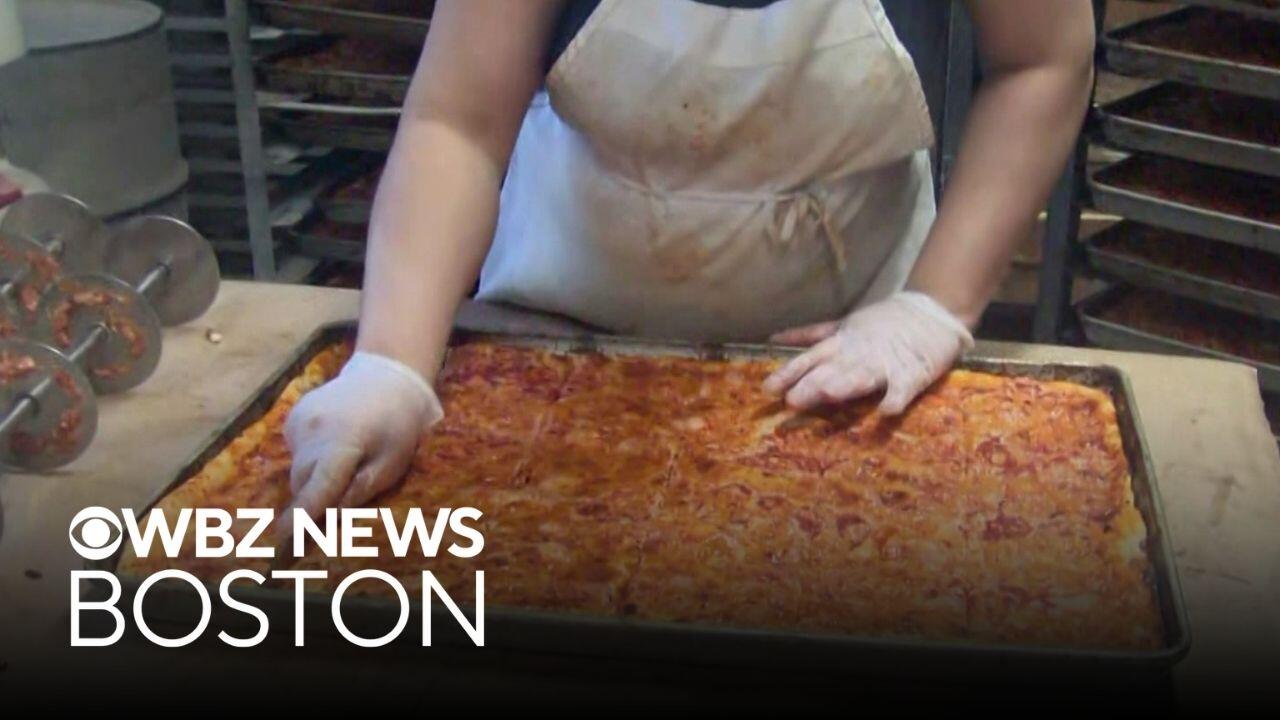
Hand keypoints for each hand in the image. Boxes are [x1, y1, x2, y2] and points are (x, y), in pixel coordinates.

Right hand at [281, 352, 442, 539]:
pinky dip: (309, 460)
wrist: (386, 378)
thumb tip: (329, 519)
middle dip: (310, 503)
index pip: (317, 488)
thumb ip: (359, 492)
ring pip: (297, 469)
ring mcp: (299, 421)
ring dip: (311, 481)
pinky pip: (296, 452)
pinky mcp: (293, 417)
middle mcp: (313, 430)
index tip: (285, 542)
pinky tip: (332, 450)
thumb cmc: (397, 426)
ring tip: (340, 469)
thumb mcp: (391, 464)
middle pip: (302, 483)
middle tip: (323, 518)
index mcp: (342, 442)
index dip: (302, 517)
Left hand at [763, 291, 974, 413]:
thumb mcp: (842, 326)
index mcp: (841, 343)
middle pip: (833, 370)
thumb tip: (773, 339)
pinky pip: (903, 389)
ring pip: (863, 375)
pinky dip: (895, 399)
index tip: (768, 389)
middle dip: (813, 384)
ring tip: (828, 395)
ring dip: (846, 385)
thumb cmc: (881, 323)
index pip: (810, 358)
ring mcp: (886, 363)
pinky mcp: (912, 373)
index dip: (790, 373)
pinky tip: (886, 412)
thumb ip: (809, 335)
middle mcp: (859, 353)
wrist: (931, 311)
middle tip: (792, 401)